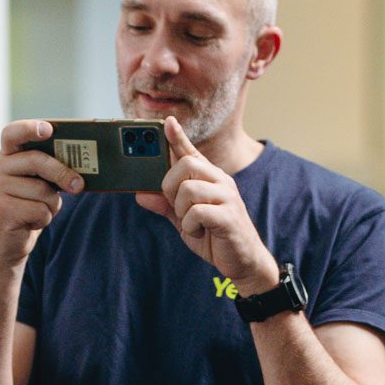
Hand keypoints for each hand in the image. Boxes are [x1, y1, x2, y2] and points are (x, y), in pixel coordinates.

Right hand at [0, 120, 81, 266]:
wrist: (10, 242)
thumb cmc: (30, 206)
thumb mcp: (41, 183)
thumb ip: (52, 170)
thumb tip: (81, 170)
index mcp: (7, 156)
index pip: (12, 133)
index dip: (30, 128)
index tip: (49, 130)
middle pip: (37, 160)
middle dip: (63, 173)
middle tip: (79, 185)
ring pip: (42, 190)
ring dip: (51, 204)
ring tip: (40, 210)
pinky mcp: (2, 210)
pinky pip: (39, 210)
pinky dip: (44, 219)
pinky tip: (31, 222)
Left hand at [134, 117, 277, 291]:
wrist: (242, 262)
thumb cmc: (214, 238)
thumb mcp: (183, 221)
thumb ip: (164, 206)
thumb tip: (142, 194)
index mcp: (209, 179)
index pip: (191, 152)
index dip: (178, 137)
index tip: (167, 122)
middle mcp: (220, 181)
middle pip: (186, 164)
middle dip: (170, 186)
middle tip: (177, 207)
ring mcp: (227, 197)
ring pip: (188, 188)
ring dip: (181, 210)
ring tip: (191, 224)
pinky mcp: (229, 216)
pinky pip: (197, 212)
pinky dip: (190, 226)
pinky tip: (199, 232)